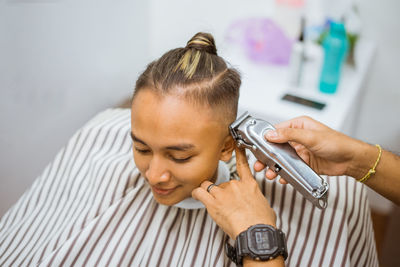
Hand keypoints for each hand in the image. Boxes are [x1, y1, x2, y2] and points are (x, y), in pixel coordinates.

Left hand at [192, 147, 275, 239]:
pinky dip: (196, 193)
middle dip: (221, 192)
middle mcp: (235, 185)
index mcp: (249, 185)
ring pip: (209, 186)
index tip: (236, 146)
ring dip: (208, 192)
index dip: (239, 154)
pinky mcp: (213, 202)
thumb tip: (256, 205)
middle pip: (222, 183)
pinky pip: (199, 192)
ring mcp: (223, 192)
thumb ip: (257, 201)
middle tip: (225, 205)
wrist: (256, 232)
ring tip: (211, 202)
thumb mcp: (265, 207)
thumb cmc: (262, 223)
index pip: (243, 164)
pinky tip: (196, 195)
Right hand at [253, 116, 370, 180]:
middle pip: (275, 146)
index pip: (276, 130)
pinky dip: (284, 174)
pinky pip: (289, 168)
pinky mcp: (303, 163)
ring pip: (281, 159)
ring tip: (269, 173)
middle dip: (266, 156)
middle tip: (259, 164)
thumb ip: (289, 135)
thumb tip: (271, 134)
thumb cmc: (337, 143)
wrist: (351, 160)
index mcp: (298, 126)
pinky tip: (282, 178)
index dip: (265, 138)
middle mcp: (297, 138)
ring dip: (274, 166)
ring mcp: (299, 151)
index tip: (256, 146)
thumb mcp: (311, 137)